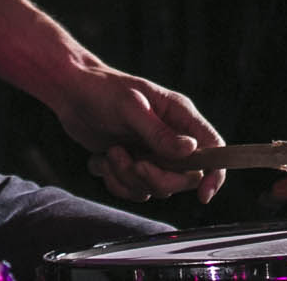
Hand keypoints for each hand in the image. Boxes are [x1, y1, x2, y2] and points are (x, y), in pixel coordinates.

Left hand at [49, 60, 225, 203]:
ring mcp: (152, 152)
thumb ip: (159, 133)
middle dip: (156, 178)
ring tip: (110, 153)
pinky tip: (102, 159)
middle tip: (133, 163)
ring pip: (156, 187)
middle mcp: (171, 136)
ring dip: (129, 177)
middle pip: (184, 177)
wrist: (71, 94)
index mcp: (180, 116)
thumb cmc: (102, 91)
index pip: (213, 147)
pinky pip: (133, 190)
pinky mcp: (133, 164)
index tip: (203, 195)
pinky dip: (115, 181)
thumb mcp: (131, 108)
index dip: (214, 174)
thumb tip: (192, 151)